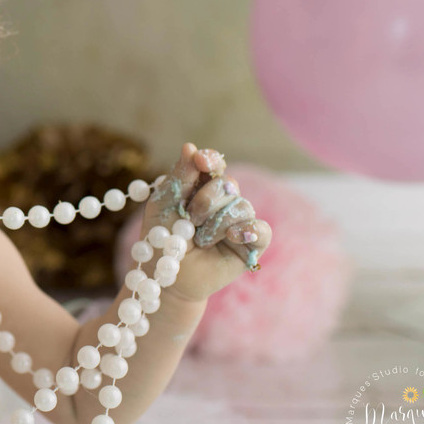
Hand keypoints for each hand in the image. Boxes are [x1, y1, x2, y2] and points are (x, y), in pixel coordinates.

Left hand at [134, 143, 272, 303]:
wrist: (167, 277)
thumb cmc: (162, 240)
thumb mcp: (163, 205)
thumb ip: (179, 177)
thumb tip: (191, 146)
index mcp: (201, 186)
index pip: (214, 164)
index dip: (210, 160)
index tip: (201, 160)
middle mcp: (224, 200)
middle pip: (228, 184)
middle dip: (204, 201)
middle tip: (189, 219)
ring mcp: (239, 221)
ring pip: (241, 206)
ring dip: (215, 224)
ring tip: (200, 240)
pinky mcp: (251, 244)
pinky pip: (261, 229)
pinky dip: (248, 231)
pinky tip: (233, 236)